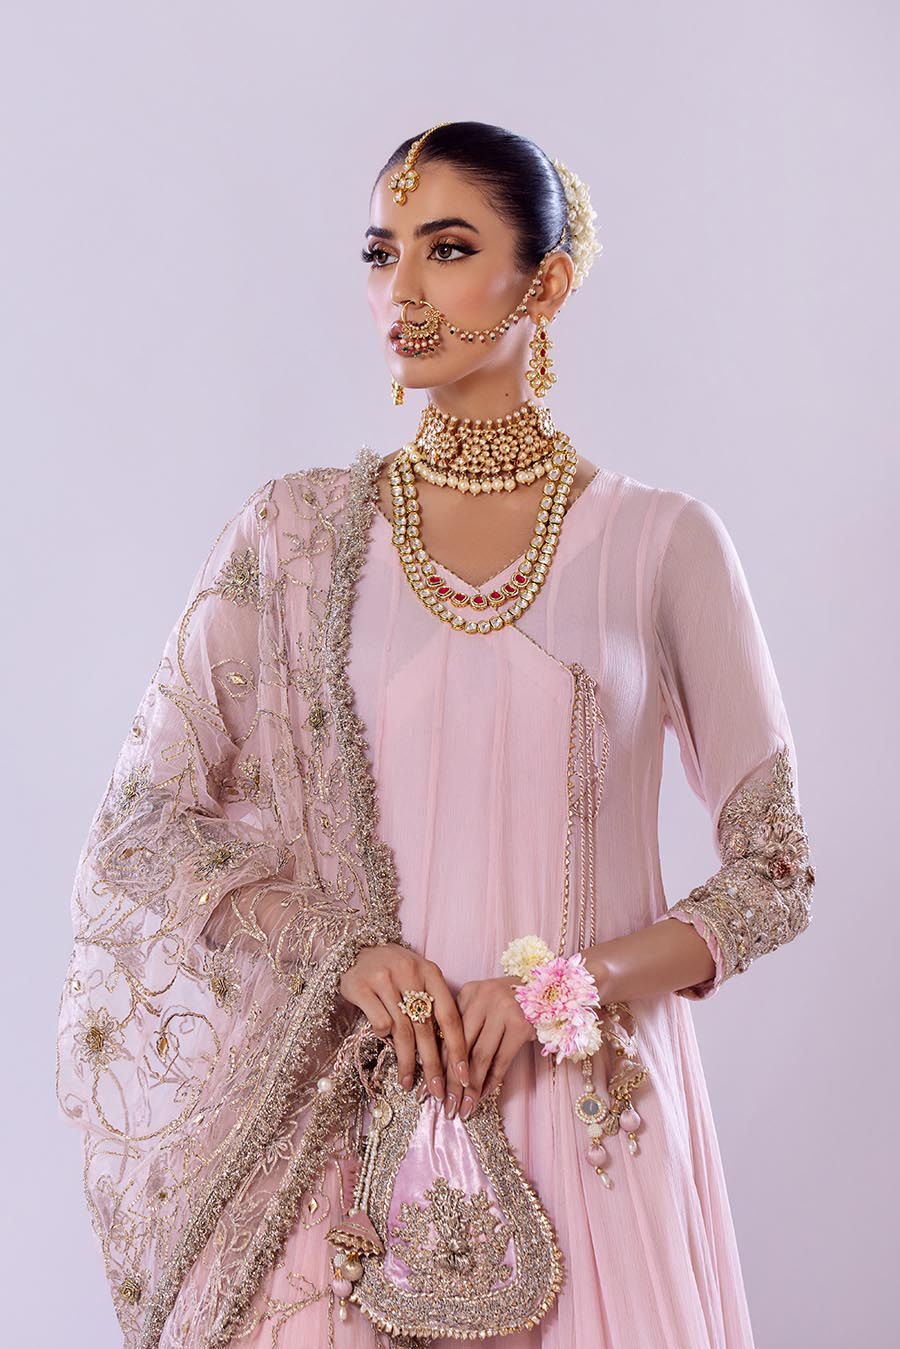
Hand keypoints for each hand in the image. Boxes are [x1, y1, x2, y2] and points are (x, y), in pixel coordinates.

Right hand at [339, 943, 469, 1100]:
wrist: (357, 948)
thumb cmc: (395, 971)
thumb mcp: (419, 979)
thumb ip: (432, 1006)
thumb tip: (448, 1053)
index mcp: (431, 972)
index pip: (450, 1016)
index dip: (457, 1048)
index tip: (462, 1075)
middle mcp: (410, 973)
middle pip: (426, 1028)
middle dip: (434, 1065)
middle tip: (438, 1092)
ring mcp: (385, 978)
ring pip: (402, 1030)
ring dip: (407, 1062)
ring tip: (408, 1083)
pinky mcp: (361, 986)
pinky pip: (379, 1022)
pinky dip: (384, 1037)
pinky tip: (385, 1046)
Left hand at [440, 975, 535, 1120]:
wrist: (547, 990)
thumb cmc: (509, 1003)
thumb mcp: (483, 1005)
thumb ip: (465, 1027)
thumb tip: (441, 1070)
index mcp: (468, 992)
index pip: (446, 1033)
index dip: (435, 1064)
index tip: (426, 1089)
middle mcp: (483, 998)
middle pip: (460, 1047)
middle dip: (451, 1081)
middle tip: (444, 1107)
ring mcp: (504, 1010)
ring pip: (480, 1057)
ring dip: (470, 1088)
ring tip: (463, 1109)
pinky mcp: (521, 1026)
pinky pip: (501, 1061)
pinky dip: (490, 1082)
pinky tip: (482, 1097)